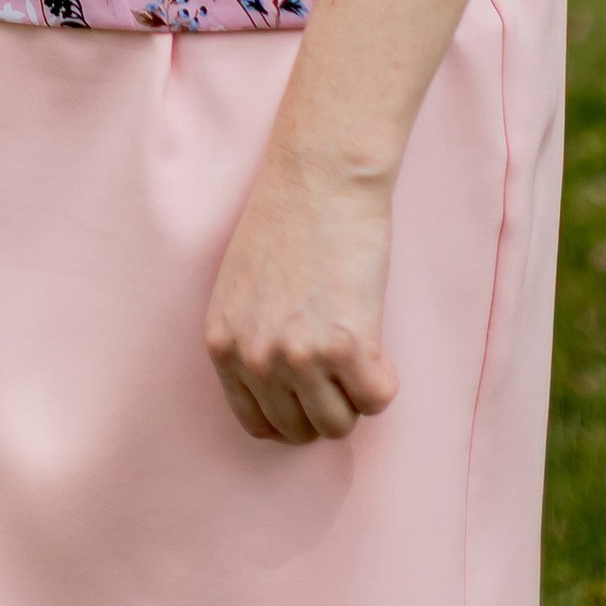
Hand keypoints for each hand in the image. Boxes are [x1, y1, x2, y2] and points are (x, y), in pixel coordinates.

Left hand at [204, 141, 398, 444]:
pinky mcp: (344, 348)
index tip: (312, 391)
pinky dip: (384, 378)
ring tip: (355, 343)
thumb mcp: (242, 288)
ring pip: (340, 425)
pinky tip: (376, 339)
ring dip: (355, 392)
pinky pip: (376, 399)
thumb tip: (279, 390)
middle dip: (326, 402)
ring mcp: (297, 357)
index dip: (292, 412)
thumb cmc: (285, 219)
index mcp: (222, 344)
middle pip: (301, 430)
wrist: (319, 175)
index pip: (258, 422)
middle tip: (340, 358)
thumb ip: (251, 340)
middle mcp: (253, 357)